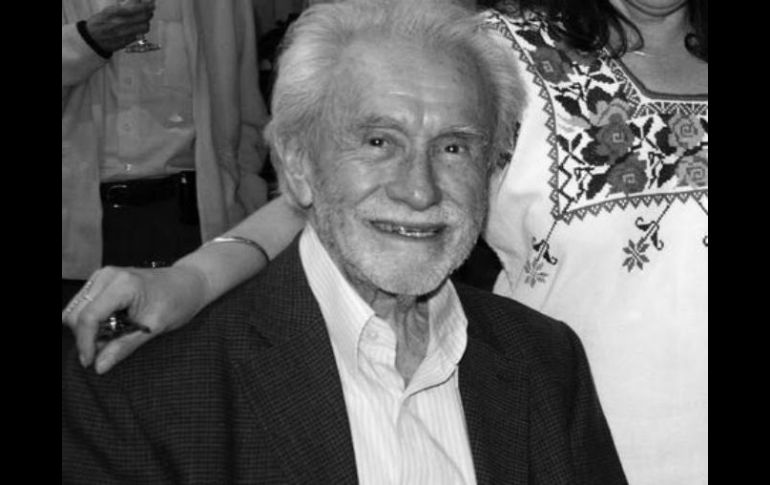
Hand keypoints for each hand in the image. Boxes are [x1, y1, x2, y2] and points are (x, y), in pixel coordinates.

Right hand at [62, 264, 207, 373]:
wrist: (189, 282)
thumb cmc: (179, 301)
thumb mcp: (155, 327)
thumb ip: (125, 346)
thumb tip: (99, 366)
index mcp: (122, 284)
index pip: (88, 317)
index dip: (85, 343)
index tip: (90, 362)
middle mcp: (108, 276)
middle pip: (75, 314)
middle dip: (85, 337)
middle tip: (105, 351)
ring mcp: (103, 276)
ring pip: (75, 310)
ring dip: (87, 329)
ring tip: (112, 338)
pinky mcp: (102, 280)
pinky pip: (83, 305)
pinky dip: (92, 321)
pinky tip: (111, 327)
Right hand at [85, 1, 155, 53]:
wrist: (92, 38)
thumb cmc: (100, 22)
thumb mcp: (109, 11)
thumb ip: (123, 7)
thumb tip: (137, 2)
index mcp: (115, 13)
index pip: (136, 8)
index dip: (146, 5)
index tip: (152, 3)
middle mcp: (120, 23)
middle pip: (143, 17)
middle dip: (149, 12)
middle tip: (150, 10)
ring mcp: (124, 33)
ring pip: (144, 27)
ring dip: (146, 22)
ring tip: (144, 19)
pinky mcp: (127, 42)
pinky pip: (140, 35)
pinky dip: (141, 30)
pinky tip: (139, 27)